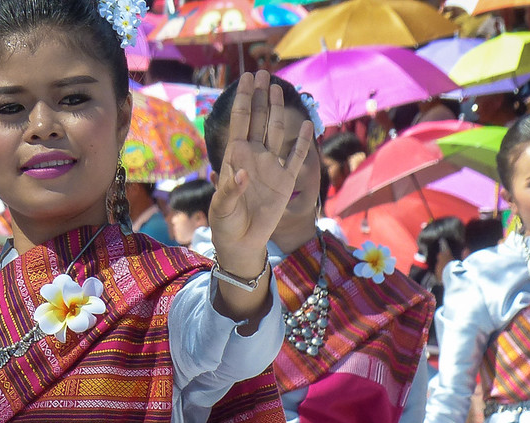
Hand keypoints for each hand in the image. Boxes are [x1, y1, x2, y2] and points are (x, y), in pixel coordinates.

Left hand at [207, 71, 313, 283]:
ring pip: (276, 132)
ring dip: (277, 111)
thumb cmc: (225, 223)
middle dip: (260, 96)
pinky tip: (308, 125)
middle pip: (258, 120)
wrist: (241, 242)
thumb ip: (230, 189)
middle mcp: (254, 156)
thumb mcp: (221, 208)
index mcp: (235, 157)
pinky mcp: (285, 181)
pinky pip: (296, 157)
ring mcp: (270, 167)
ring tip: (278, 89)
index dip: (243, 99)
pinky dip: (303, 142)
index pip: (240, 122)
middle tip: (263, 73)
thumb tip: (243, 172)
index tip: (246, 78)